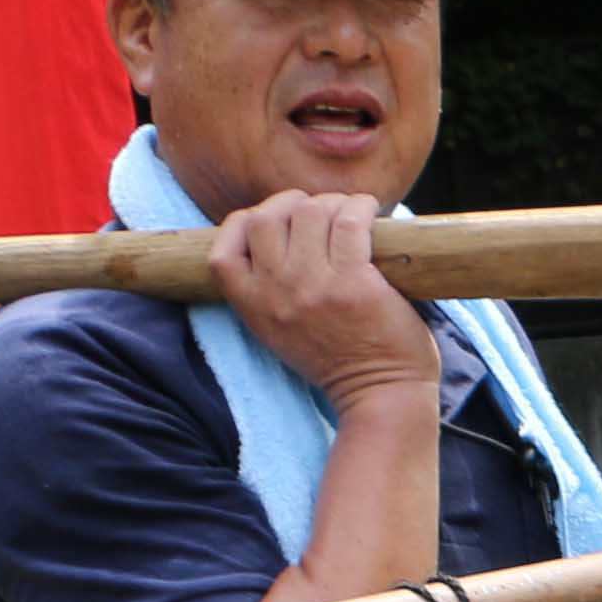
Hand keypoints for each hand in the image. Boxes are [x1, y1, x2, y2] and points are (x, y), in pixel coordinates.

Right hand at [210, 189, 439, 411]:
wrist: (380, 398)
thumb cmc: (339, 361)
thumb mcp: (282, 333)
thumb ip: (270, 292)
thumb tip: (281, 232)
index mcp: (254, 308)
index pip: (221, 252)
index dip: (244, 223)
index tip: (273, 219)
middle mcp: (277, 294)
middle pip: (265, 217)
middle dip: (292, 203)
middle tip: (320, 212)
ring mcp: (314, 287)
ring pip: (309, 212)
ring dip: (332, 203)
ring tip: (351, 214)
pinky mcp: (354, 283)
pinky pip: (349, 221)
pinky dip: (361, 208)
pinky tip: (371, 213)